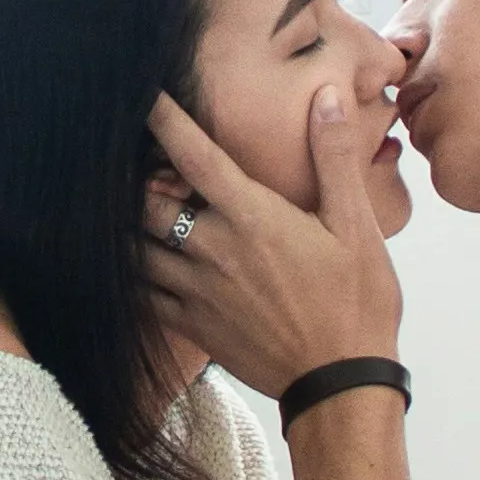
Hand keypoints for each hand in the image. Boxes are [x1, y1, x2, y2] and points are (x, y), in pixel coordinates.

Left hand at [142, 87, 402, 395]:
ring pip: (135, 249)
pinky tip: (135, 264)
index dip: (163, 119)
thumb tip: (329, 96)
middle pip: (146, 201)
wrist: (342, 385)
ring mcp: (197, 292)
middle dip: (133, 176)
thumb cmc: (357, 303)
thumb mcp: (357, 226)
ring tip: (122, 206)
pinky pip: (142, 295)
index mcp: (252, 218)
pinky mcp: (192, 327)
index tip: (141, 93)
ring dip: (127, 225)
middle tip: (129, 158)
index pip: (194, 155)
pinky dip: (131, 275)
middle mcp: (214, 251)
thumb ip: (335, 158)